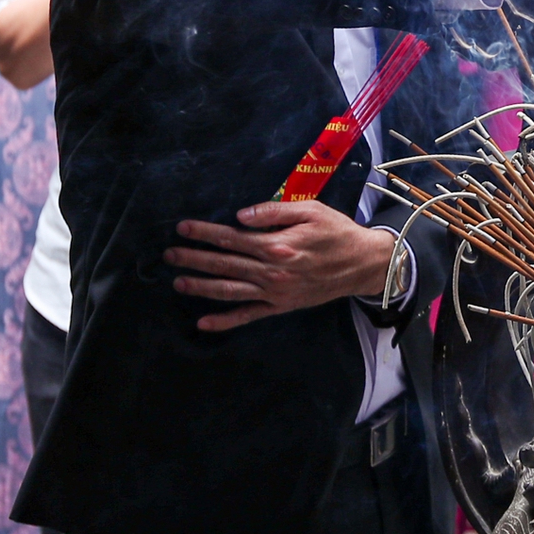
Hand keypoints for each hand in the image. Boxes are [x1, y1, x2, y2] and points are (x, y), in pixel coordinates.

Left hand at [166, 200, 397, 332]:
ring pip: (230, 290)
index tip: (183, 228)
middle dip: (194, 258)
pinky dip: (225, 321)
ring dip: (201, 287)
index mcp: (278, 245)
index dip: (205, 233)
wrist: (364, 264)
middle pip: (224, 264)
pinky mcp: (281, 306)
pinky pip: (249, 316)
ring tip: (178, 282)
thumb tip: (241, 216)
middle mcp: (272, 271)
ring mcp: (275, 292)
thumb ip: (275, 211)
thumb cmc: (338, 232)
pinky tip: (204, 323)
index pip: (232, 238)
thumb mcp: (312, 210)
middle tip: (169, 255)